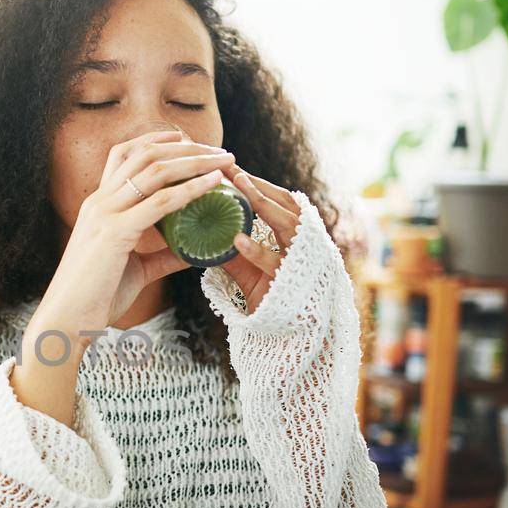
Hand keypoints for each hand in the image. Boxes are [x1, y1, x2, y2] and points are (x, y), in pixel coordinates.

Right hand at [39, 129, 236, 339]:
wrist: (67, 320)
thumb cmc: (96, 298)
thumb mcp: (135, 269)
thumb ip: (162, 257)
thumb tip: (191, 253)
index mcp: (98, 205)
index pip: (124, 155)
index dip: (155, 140)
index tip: (185, 139)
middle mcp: (100, 201)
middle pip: (144, 154)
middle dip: (185, 146)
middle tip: (219, 151)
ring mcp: (105, 214)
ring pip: (155, 170)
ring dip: (195, 160)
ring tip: (224, 160)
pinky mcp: (115, 232)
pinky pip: (161, 202)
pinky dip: (191, 188)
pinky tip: (213, 184)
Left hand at [216, 162, 304, 314]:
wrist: (287, 340)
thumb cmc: (270, 300)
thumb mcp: (247, 271)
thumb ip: (230, 251)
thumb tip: (201, 230)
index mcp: (297, 238)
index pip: (281, 201)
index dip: (260, 184)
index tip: (234, 168)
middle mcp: (306, 245)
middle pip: (286, 205)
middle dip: (259, 186)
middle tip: (232, 169)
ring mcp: (303, 264)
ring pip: (287, 226)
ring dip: (262, 205)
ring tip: (238, 187)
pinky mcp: (295, 286)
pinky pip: (275, 264)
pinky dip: (257, 250)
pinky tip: (237, 239)